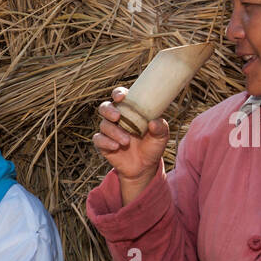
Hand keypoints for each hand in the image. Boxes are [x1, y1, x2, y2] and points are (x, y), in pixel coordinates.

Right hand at [94, 87, 169, 203]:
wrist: (144, 167)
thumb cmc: (152, 147)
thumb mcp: (161, 136)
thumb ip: (160, 127)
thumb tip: (153, 122)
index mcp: (130, 111)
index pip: (120, 97)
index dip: (118, 93)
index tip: (121, 97)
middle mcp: (117, 119)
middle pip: (105, 107)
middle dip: (109, 110)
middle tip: (117, 117)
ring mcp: (109, 131)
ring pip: (104, 125)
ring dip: (114, 132)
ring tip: (126, 142)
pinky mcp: (103, 144)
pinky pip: (98, 139)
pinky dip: (106, 142)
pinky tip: (116, 146)